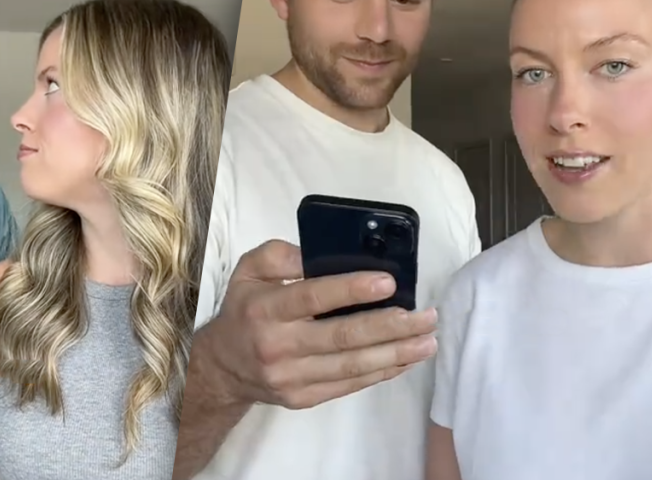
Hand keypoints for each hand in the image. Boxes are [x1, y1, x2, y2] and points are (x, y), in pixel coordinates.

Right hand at [199, 240, 437, 409]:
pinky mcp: (303, 398)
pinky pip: (349, 385)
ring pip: (352, 366)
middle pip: (342, 337)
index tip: (388, 282)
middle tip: (426, 316)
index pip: (312, 297)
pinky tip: (406, 358)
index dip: (351, 290)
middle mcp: (278, 346)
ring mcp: (291, 377)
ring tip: (428, 339)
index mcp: (265, 309)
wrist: (223, 367)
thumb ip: (280, 255)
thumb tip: (320, 253)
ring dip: (396, 353)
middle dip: (390, 326)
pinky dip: (382, 372)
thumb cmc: (244, 310)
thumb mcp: (248, 271)